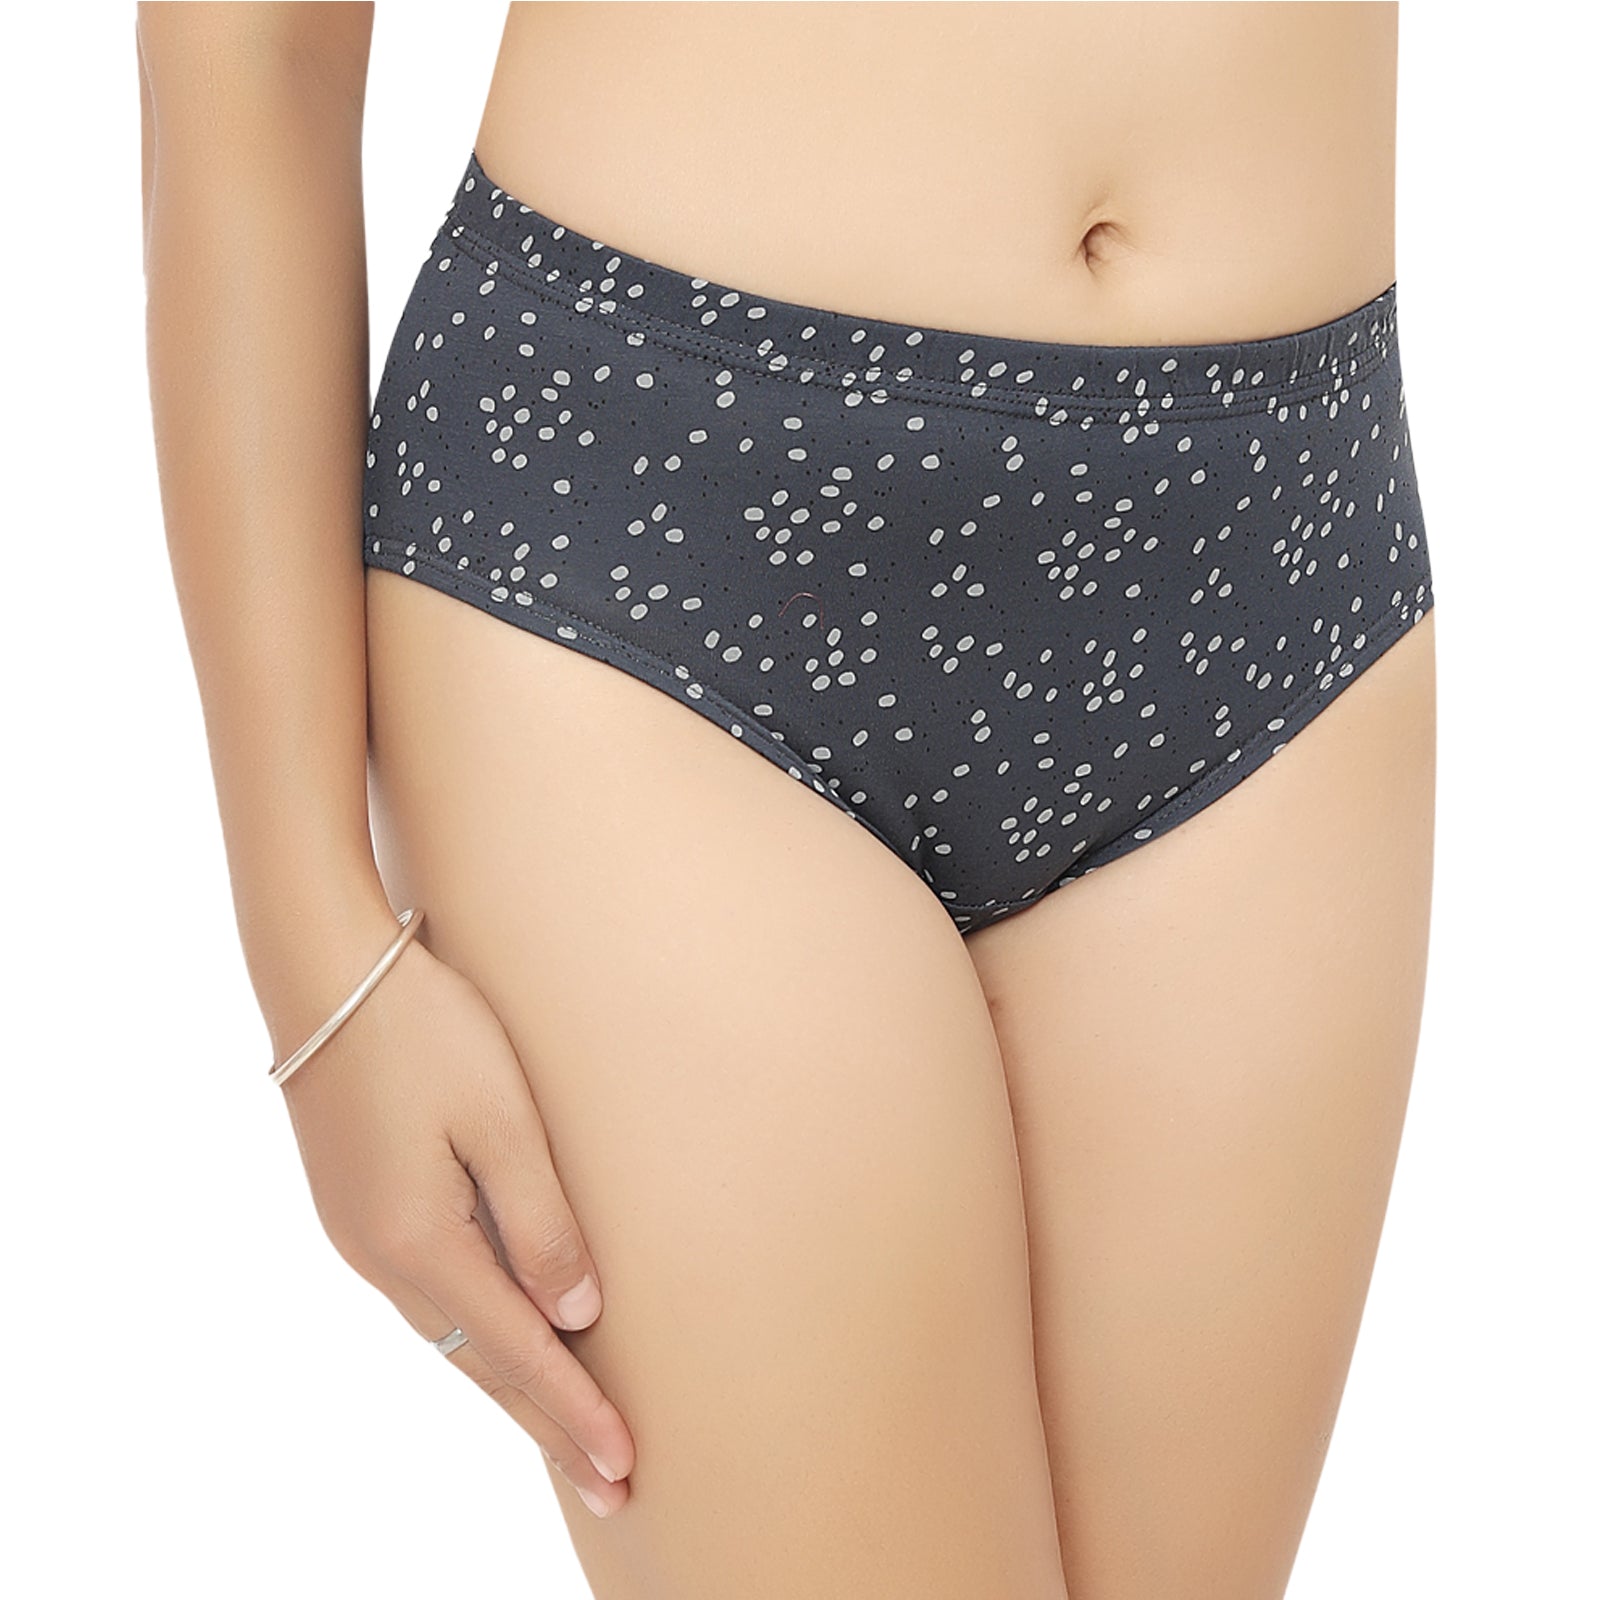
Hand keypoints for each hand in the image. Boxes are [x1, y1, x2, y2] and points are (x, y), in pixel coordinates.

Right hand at [276, 933, 634, 1516]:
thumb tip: (576, 1314)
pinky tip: (500, 1341)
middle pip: (479, 1363)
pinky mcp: (357, 1207)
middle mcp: (381, 1257)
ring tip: (564, 1429)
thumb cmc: (425, 1030)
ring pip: (450, 1335)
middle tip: (608, 1483)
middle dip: (547, 1422)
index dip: (572, 1409)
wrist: (325, 973)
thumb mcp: (500, 1118)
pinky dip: (475, 1335)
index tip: (624, 1464)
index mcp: (419, 1241)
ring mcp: (360, 1236)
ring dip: (511, 1384)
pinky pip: (428, 1297)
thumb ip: (541, 1221)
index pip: (515, 1351)